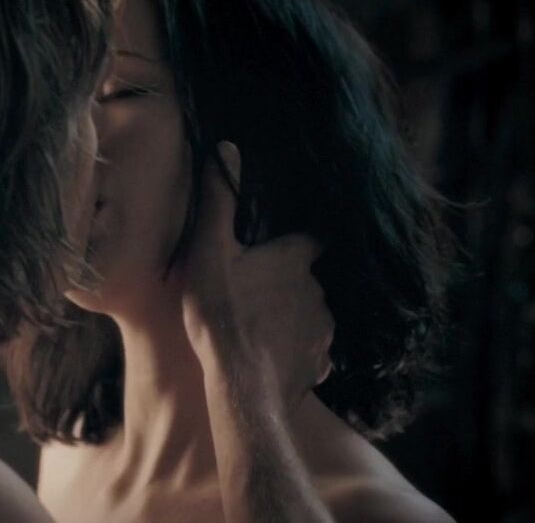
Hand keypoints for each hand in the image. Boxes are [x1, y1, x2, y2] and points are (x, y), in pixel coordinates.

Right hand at [179, 141, 334, 412]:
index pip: (309, 239)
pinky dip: (295, 350)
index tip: (280, 245)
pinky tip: (273, 356)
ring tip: (263, 327)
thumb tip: (227, 148)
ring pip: (311, 314)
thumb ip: (220, 201)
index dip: (296, 241)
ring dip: (292, 317)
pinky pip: (311, 350)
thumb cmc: (223, 315)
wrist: (244, 387)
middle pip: (308, 278)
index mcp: (295, 259)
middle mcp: (318, 290)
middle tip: (257, 291)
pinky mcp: (320, 363)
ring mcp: (323, 329)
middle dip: (288, 282)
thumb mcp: (210, 252)